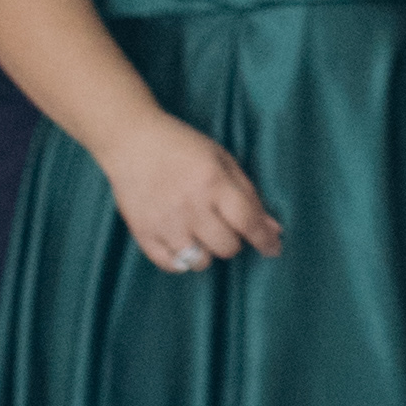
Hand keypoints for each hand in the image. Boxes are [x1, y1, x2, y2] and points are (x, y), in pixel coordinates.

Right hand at [104, 113, 282, 276]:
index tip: (273, 248)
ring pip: (201, 262)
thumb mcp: (222, 159)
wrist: (132, 140)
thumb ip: (249, 195)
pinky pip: (172, 265)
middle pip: (227, 247)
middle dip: (233, 240)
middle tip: (224, 226)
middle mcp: (190, 206)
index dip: (265, 240)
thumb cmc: (182, 146)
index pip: (248, 222)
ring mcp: (164, 223)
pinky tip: (182, 241)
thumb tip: (273, 229)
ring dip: (207, 252)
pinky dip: (182, 259)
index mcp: (213, 182)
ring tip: (200, 233)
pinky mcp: (143, 233)